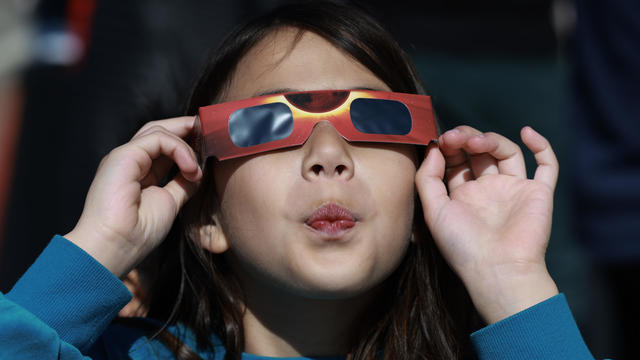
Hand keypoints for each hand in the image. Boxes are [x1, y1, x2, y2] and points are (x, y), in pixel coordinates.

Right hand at [65, 117, 201, 277]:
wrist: (113, 247)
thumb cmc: (136, 234)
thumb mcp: (170, 203)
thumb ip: (183, 185)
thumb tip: (199, 172)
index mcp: (138, 172)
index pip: (163, 146)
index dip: (187, 143)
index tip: (210, 146)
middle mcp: (129, 161)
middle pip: (159, 131)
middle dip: (187, 129)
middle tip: (212, 133)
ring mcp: (124, 156)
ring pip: (158, 130)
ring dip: (186, 141)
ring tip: (202, 159)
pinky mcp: (123, 155)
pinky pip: (158, 139)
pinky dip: (179, 149)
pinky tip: (191, 168)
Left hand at [415, 126, 558, 322]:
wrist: (498, 270)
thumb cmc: (461, 246)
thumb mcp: (433, 211)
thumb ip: (428, 178)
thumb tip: (434, 147)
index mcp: (463, 194)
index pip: (456, 160)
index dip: (449, 146)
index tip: (441, 140)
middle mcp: (488, 189)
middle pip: (479, 152)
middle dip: (466, 138)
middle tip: (455, 136)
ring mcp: (514, 190)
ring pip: (506, 152)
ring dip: (491, 139)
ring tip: (476, 141)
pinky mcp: (538, 193)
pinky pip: (547, 166)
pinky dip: (541, 146)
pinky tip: (526, 132)